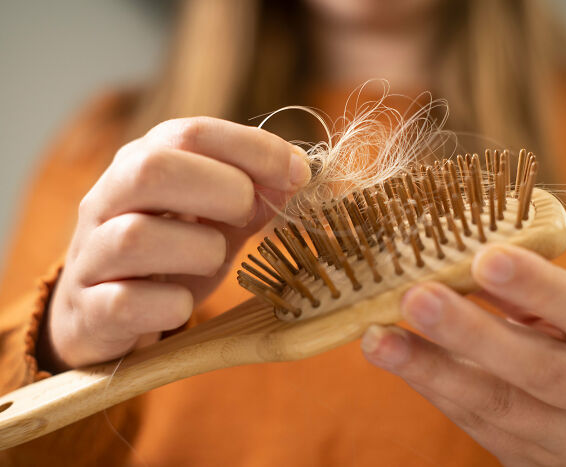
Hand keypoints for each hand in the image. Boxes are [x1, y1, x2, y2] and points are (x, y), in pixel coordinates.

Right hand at [43, 117, 310, 368]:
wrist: (107, 315)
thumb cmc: (171, 258)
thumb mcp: (215, 219)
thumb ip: (255, 195)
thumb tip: (301, 172)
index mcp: (140, 164)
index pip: (191, 132)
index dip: (254, 149)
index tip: (298, 173)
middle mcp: (106, 202)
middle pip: (152, 170)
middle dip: (221, 189)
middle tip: (248, 215)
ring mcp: (91, 256)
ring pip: (137, 237)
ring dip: (199, 250)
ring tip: (212, 261)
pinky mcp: (90, 310)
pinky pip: (125, 304)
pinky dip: (170, 306)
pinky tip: (182, 304)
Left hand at [361, 244, 565, 466]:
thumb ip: (525, 290)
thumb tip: (458, 256)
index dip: (540, 287)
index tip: (486, 257)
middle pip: (540, 369)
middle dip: (473, 334)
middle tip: (419, 298)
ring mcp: (559, 435)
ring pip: (493, 404)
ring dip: (430, 368)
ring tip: (381, 338)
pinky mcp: (517, 453)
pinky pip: (467, 417)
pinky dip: (425, 383)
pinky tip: (389, 354)